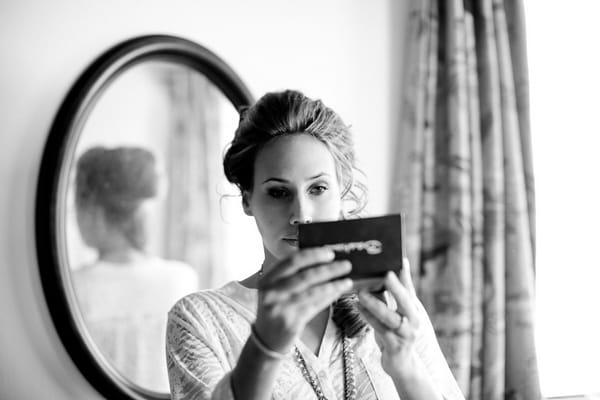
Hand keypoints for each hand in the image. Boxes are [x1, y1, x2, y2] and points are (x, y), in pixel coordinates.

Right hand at [254, 248, 352, 353]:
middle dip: (328, 269)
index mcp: (267, 279)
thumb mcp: (276, 290)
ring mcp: (281, 308)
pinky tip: (337, 292)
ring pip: (313, 292)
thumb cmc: (275, 309)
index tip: (329, 253)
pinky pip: (315, 306)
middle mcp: (271, 293)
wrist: (266, 339)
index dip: (313, 255)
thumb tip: (321, 260)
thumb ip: (292, 275)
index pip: (292, 261)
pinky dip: (328, 298)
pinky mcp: (291, 322)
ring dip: (333, 285)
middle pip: (305, 276)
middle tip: (345, 265)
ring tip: (347, 280)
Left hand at [357, 258, 421, 376]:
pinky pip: (380, 330)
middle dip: (396, 287)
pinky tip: (358, 306)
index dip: (405, 274)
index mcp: (413, 309)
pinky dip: (368, 317)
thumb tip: (380, 274)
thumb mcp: (397, 314)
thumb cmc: (396, 333)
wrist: (403, 364)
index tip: (401, 259)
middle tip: (386, 274)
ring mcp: (406, 334)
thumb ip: (390, 296)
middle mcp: (413, 320)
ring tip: (362, 292)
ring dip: (375, 303)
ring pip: (390, 317)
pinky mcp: (395, 346)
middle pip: (406, 301)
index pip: (410, 289)